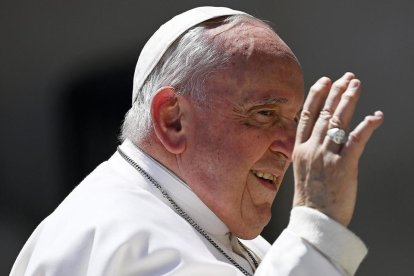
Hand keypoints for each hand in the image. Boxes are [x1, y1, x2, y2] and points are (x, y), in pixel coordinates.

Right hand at [292, 72, 383, 225]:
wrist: (313, 221)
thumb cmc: (310, 200)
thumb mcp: (302, 172)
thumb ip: (308, 153)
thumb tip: (318, 141)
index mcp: (299, 150)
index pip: (306, 116)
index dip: (316, 96)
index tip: (324, 82)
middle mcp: (311, 149)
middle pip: (324, 113)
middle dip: (336, 92)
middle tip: (347, 78)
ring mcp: (327, 156)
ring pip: (338, 122)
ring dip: (349, 101)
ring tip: (357, 85)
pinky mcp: (343, 166)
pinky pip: (356, 141)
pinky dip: (367, 127)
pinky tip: (376, 116)